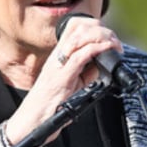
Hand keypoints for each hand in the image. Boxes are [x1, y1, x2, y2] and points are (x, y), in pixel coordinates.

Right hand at [4, 16, 121, 146]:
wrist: (31, 121)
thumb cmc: (49, 105)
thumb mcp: (73, 84)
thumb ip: (87, 73)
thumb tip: (102, 64)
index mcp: (59, 56)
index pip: (74, 27)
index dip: (93, 25)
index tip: (108, 35)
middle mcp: (57, 57)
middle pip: (79, 27)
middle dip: (101, 29)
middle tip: (115, 41)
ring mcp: (58, 65)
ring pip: (79, 37)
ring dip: (101, 37)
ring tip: (114, 44)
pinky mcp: (61, 77)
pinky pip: (80, 56)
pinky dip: (96, 49)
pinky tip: (107, 49)